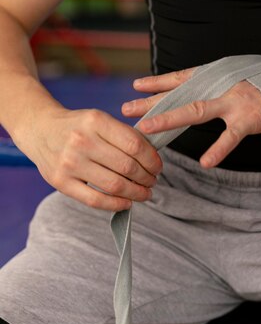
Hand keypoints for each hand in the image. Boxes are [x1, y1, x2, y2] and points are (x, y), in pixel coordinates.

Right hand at [18, 107, 161, 210]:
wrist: (39, 129)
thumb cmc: (78, 126)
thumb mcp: (99, 119)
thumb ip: (123, 135)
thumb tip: (152, 158)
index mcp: (96, 121)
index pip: (135, 145)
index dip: (152, 159)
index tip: (157, 166)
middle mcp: (82, 141)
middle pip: (127, 167)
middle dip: (147, 177)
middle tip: (153, 181)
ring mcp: (69, 163)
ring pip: (114, 185)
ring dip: (136, 192)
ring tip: (144, 193)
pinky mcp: (60, 182)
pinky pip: (95, 200)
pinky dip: (116, 204)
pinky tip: (127, 202)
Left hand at [121, 67, 260, 167]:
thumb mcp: (234, 77)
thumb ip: (213, 86)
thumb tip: (190, 96)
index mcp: (215, 76)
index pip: (179, 79)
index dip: (157, 83)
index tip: (135, 87)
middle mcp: (219, 86)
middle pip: (178, 95)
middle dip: (152, 103)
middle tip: (127, 110)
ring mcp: (233, 102)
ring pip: (196, 111)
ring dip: (171, 119)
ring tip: (150, 130)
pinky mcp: (249, 119)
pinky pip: (230, 137)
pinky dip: (218, 150)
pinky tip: (205, 162)